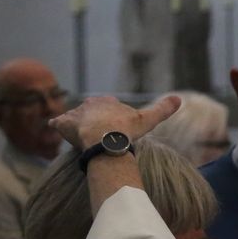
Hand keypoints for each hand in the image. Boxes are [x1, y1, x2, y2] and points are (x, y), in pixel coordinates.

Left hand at [49, 95, 181, 151]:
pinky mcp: (64, 125)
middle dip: (91, 120)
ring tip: (80, 138)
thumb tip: (179, 99)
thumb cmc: (126, 129)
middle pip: (89, 111)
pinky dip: (59, 127)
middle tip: (96, 135)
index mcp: (107, 102)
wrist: (106, 139)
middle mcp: (89, 104)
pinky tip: (58, 131)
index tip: (113, 128)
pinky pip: (58, 124)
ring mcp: (76, 114)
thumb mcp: (148, 119)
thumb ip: (162, 109)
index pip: (106, 106)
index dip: (109, 116)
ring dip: (76, 125)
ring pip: (75, 118)